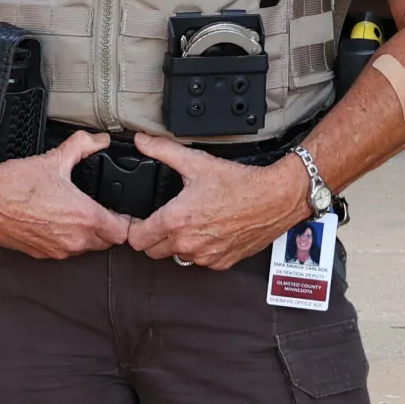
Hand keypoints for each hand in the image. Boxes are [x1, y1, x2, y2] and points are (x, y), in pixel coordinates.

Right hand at [0, 131, 130, 259]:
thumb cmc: (17, 182)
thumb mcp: (55, 158)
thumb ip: (83, 145)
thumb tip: (101, 140)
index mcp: (84, 218)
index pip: (123, 232)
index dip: (129, 222)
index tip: (127, 213)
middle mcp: (74, 240)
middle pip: (107, 242)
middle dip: (110, 227)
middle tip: (106, 209)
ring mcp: (58, 251)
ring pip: (87, 248)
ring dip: (90, 234)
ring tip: (82, 213)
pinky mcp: (42, 255)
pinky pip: (66, 250)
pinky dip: (69, 239)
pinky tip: (61, 221)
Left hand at [126, 133, 307, 269]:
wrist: (274, 199)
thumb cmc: (239, 183)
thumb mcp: (196, 161)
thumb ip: (163, 150)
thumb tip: (142, 141)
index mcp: (176, 221)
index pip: (136, 239)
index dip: (130, 228)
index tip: (134, 219)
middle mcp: (188, 245)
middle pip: (152, 250)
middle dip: (151, 235)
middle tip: (159, 217)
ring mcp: (205, 257)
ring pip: (175, 257)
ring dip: (174, 243)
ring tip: (184, 221)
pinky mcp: (221, 263)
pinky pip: (198, 261)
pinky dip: (197, 249)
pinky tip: (205, 229)